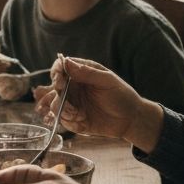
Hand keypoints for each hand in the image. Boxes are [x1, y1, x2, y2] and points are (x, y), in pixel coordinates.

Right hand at [46, 57, 162, 150]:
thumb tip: (67, 62)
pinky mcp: (72, 118)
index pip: (59, 68)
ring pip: (54, 105)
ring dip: (63, 111)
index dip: (55, 74)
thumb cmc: (122, 96)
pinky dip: (69, 122)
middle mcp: (72, 87)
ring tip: (78, 115)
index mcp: (80, 73)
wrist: (130, 119)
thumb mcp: (107, 81)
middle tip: (70, 107)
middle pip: (53, 89)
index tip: (59, 83)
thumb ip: (87, 72)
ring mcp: (71, 103)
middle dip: (57, 98)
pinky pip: (62, 120)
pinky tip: (81, 122)